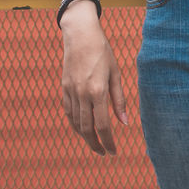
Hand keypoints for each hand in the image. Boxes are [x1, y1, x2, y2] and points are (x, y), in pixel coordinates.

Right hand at [60, 4, 127, 154]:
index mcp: (98, 91)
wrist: (80, 34)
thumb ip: (119, 99)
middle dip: (96, 145)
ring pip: (76, 123)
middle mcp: (82, 94)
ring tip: (95, 144)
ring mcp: (71, 92)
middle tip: (104, 153)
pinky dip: (75, 124)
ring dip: (85, 137)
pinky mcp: (64, 88)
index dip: (108, 142)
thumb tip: (124, 122)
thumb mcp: (115, 73)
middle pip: (87, 129)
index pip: (103, 125)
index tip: (113, 151)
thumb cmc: (102, 51)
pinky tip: (82, 129)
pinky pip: (69, 112)